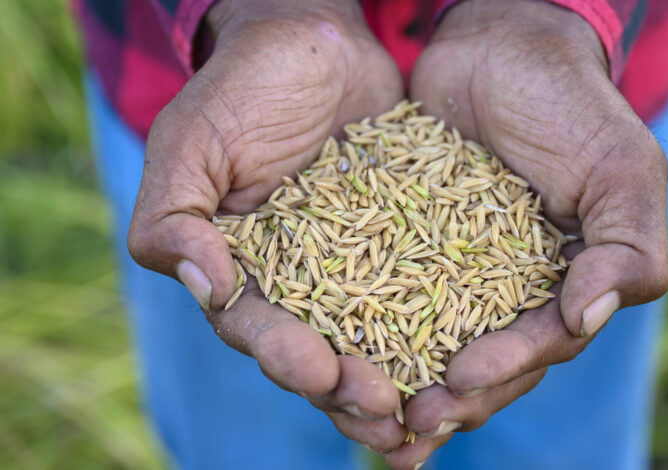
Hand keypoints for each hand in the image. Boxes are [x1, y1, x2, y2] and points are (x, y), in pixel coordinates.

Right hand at [127, 0, 407, 452]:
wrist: (317, 43)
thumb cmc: (244, 87)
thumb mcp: (192, 142)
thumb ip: (175, 217)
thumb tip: (203, 290)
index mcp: (242, 270)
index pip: (259, 330)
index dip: (288, 357)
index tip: (321, 372)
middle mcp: (300, 280)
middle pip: (323, 351)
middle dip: (351, 389)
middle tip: (389, 413)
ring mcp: (357, 267)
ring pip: (378, 339)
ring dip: (403, 379)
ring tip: (434, 410)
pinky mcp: (407, 243)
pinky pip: (428, 290)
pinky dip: (448, 328)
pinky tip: (474, 357)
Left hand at [385, 0, 667, 466]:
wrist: (497, 46)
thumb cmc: (569, 106)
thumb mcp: (618, 170)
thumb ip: (625, 247)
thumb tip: (588, 319)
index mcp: (562, 285)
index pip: (539, 345)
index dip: (506, 369)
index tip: (462, 379)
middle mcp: (506, 290)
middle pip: (480, 362)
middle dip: (447, 400)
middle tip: (405, 427)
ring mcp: (450, 271)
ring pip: (426, 342)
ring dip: (399, 384)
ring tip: (362, 416)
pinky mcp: (401, 243)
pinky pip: (379, 293)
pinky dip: (360, 328)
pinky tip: (332, 355)